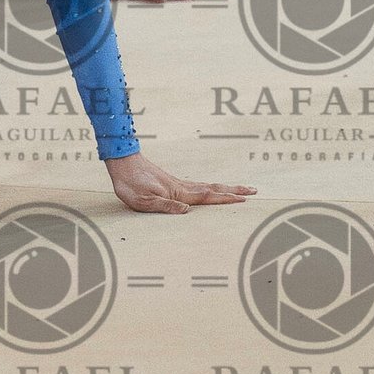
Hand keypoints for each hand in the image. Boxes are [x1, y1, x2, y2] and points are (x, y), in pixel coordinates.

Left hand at [106, 155, 255, 214]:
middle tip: (253, 190)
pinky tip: (209, 190)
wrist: (120, 161)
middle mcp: (180, 186)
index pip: (206, 196)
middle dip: (233, 190)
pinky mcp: (170, 183)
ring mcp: (176, 183)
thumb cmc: (129, 182)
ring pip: (205, 186)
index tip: (243, 199)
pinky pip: (195, 187)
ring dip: (223, 188)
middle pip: (212, 188)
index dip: (225, 198)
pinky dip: (209, 188)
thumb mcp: (142, 200)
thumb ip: (164, 206)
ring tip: (238, 190)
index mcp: (177, 191)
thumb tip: (186, 212)